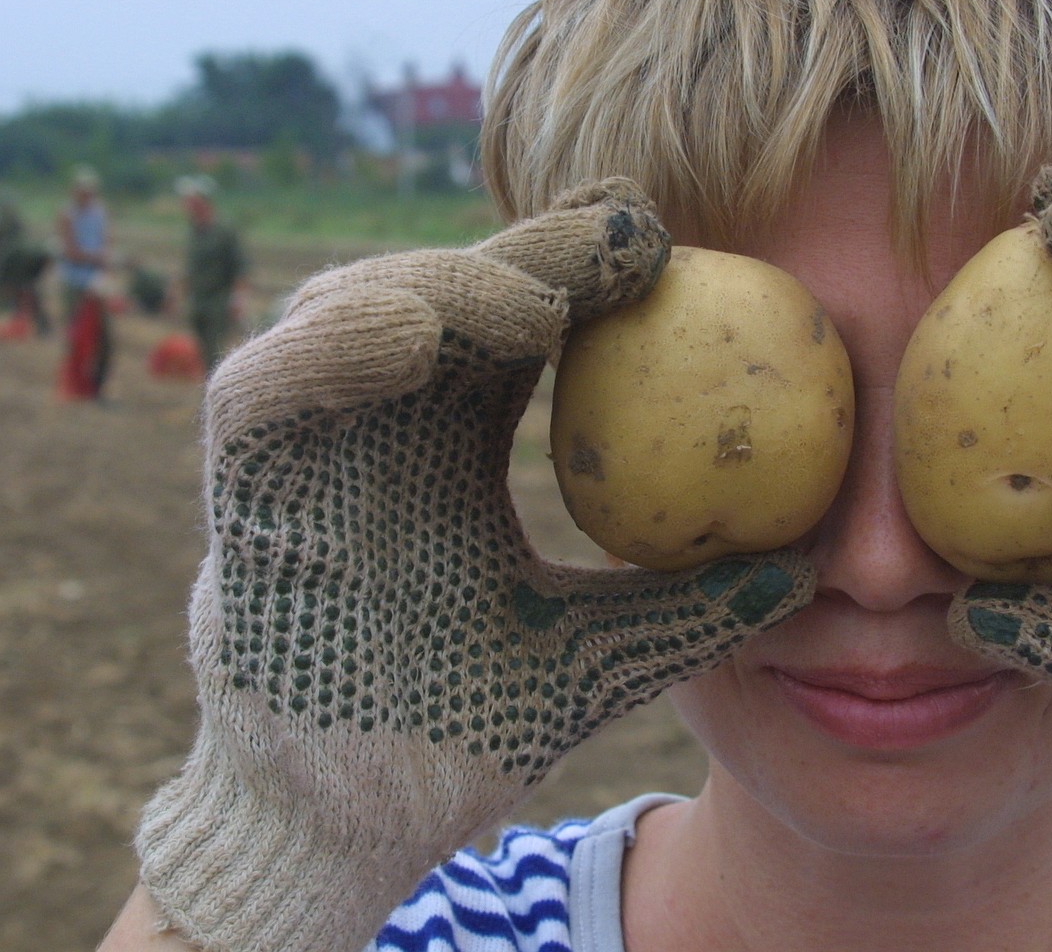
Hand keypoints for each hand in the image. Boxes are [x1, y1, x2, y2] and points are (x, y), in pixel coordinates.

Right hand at [135, 179, 816, 951]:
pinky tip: (411, 336)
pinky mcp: (244, 476)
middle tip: (621, 232)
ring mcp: (313, 437)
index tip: (656, 234)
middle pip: (450, 291)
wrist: (356, 821)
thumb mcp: (594, 655)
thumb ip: (686, 610)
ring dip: (446, 286)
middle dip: (532, 252)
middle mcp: (385, 418)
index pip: (517, 321)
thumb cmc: (464, 729)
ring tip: (539, 306)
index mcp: (454, 437)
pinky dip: (330, 348)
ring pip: (361, 306)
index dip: (579, 264)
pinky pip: (268, 383)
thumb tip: (806, 571)